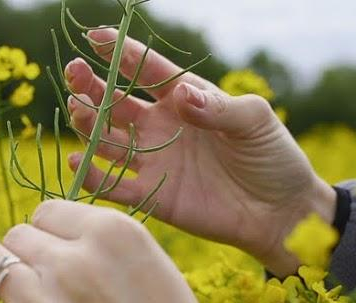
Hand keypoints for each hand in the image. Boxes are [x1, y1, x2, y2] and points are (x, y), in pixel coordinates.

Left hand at [0, 200, 245, 302]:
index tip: (67, 271)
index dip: (49, 242)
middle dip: (24, 262)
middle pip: (14, 236)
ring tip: (11, 302)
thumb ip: (97, 249)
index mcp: (112, 233)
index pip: (47, 214)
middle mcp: (74, 261)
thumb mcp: (151, 272)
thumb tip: (36, 239)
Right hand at [66, 28, 336, 276]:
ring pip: (107, 139)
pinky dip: (92, 175)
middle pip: (115, 102)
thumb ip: (220, 107)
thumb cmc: (273, 157)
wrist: (281, 212)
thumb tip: (182, 94)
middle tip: (74, 73)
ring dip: (87, 124)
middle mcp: (160, 127)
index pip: (146, 70)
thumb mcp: (256, 121)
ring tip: (76, 109)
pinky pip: (113, 185)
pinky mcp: (151, 196)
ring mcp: (153, 161)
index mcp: (185, 99)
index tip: (96, 37)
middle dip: (91, 86)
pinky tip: (77, 159)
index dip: (121, 53)